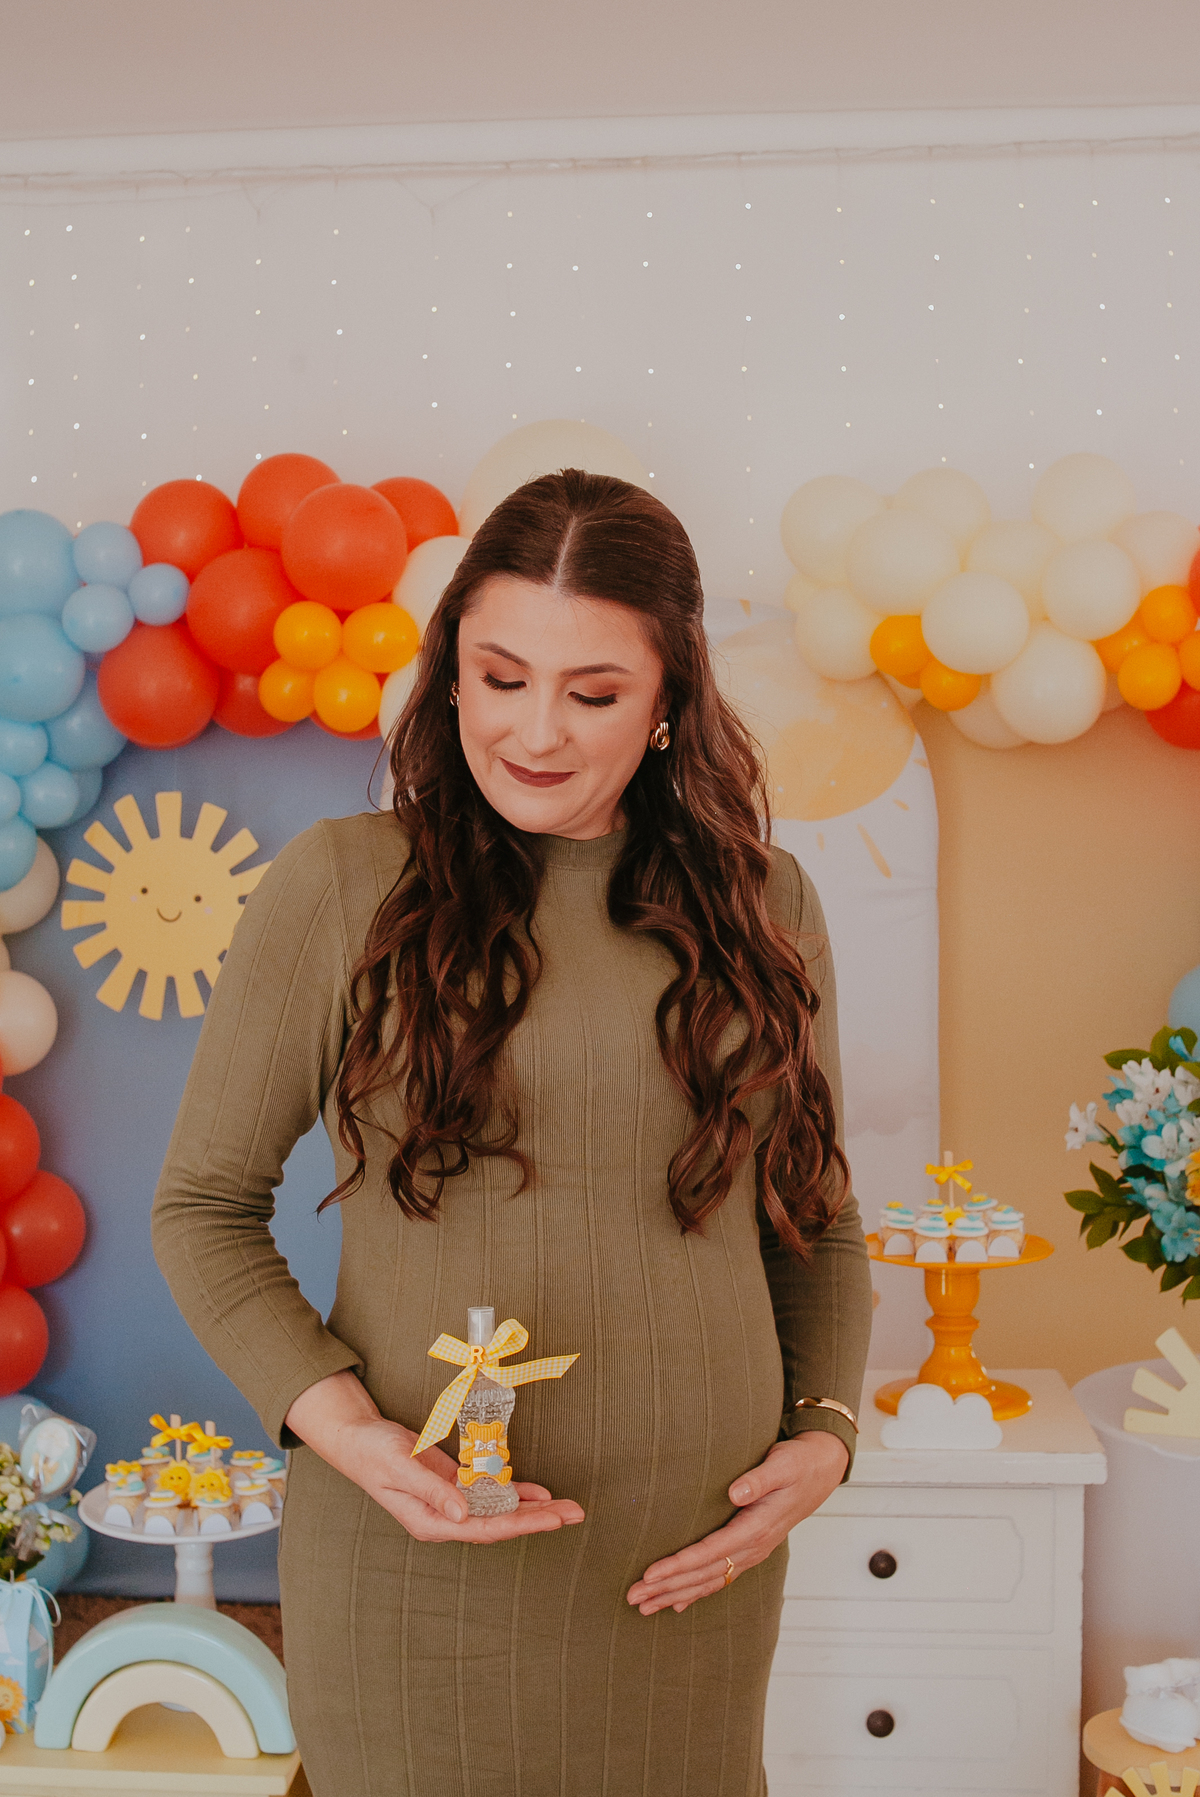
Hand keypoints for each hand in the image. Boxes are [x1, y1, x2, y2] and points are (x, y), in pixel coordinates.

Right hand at [285, 1370, 584, 1544]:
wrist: (357, 1437)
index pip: (485, 1528)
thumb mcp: (400, 1467)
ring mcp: (452, 1502)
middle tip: (575, 1514)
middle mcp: (446, 1517)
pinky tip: (539, 1493)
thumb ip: (432, 1491)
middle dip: (538, 1520)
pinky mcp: (454, 1484)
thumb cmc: (373, 1452)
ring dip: (533, 1509)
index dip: (521, 1525)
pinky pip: (491, 1492)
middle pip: (500, 1524)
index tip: (552, 1520)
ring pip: (499, 1510)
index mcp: (431, 1522)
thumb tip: (463, 1515)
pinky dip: (515, 1491)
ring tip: (567, 1508)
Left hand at [626, 1430, 847, 1615]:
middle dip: (667, 1588)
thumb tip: (735, 1493)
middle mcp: (753, 1547)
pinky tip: (677, 1603)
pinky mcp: (750, 1548)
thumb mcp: (782, 1464)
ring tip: (644, 1607)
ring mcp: (752, 1552)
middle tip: (633, 1598)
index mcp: (756, 1527)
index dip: (679, 1565)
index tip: (650, 1574)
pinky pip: (720, 1577)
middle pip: (703, 1575)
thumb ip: (759, 1479)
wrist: (821, 1470)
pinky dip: (697, 1592)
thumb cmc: (798, 1463)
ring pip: (709, 1581)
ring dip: (676, 1595)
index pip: (709, 1553)